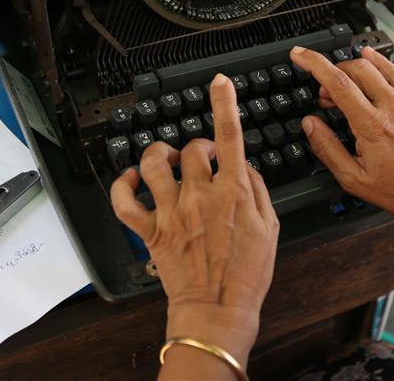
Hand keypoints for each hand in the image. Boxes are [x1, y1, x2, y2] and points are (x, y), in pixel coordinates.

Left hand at [110, 74, 278, 367]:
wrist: (218, 312)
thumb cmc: (246, 275)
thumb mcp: (271, 227)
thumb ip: (258, 190)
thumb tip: (242, 166)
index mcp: (233, 192)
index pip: (228, 135)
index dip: (224, 103)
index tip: (220, 82)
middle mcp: (200, 196)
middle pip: (190, 149)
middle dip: (197, 147)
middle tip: (202, 160)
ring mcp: (172, 212)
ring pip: (153, 163)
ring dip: (158, 155)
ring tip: (165, 161)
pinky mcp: (151, 231)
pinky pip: (124, 200)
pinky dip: (122, 185)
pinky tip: (131, 179)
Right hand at [290, 45, 393, 234]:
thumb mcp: (354, 179)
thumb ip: (328, 149)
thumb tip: (311, 125)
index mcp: (372, 126)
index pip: (338, 82)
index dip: (314, 63)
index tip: (300, 55)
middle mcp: (392, 108)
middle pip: (355, 69)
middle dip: (332, 73)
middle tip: (323, 94)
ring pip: (375, 66)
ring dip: (352, 68)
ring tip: (342, 84)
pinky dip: (379, 62)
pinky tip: (370, 58)